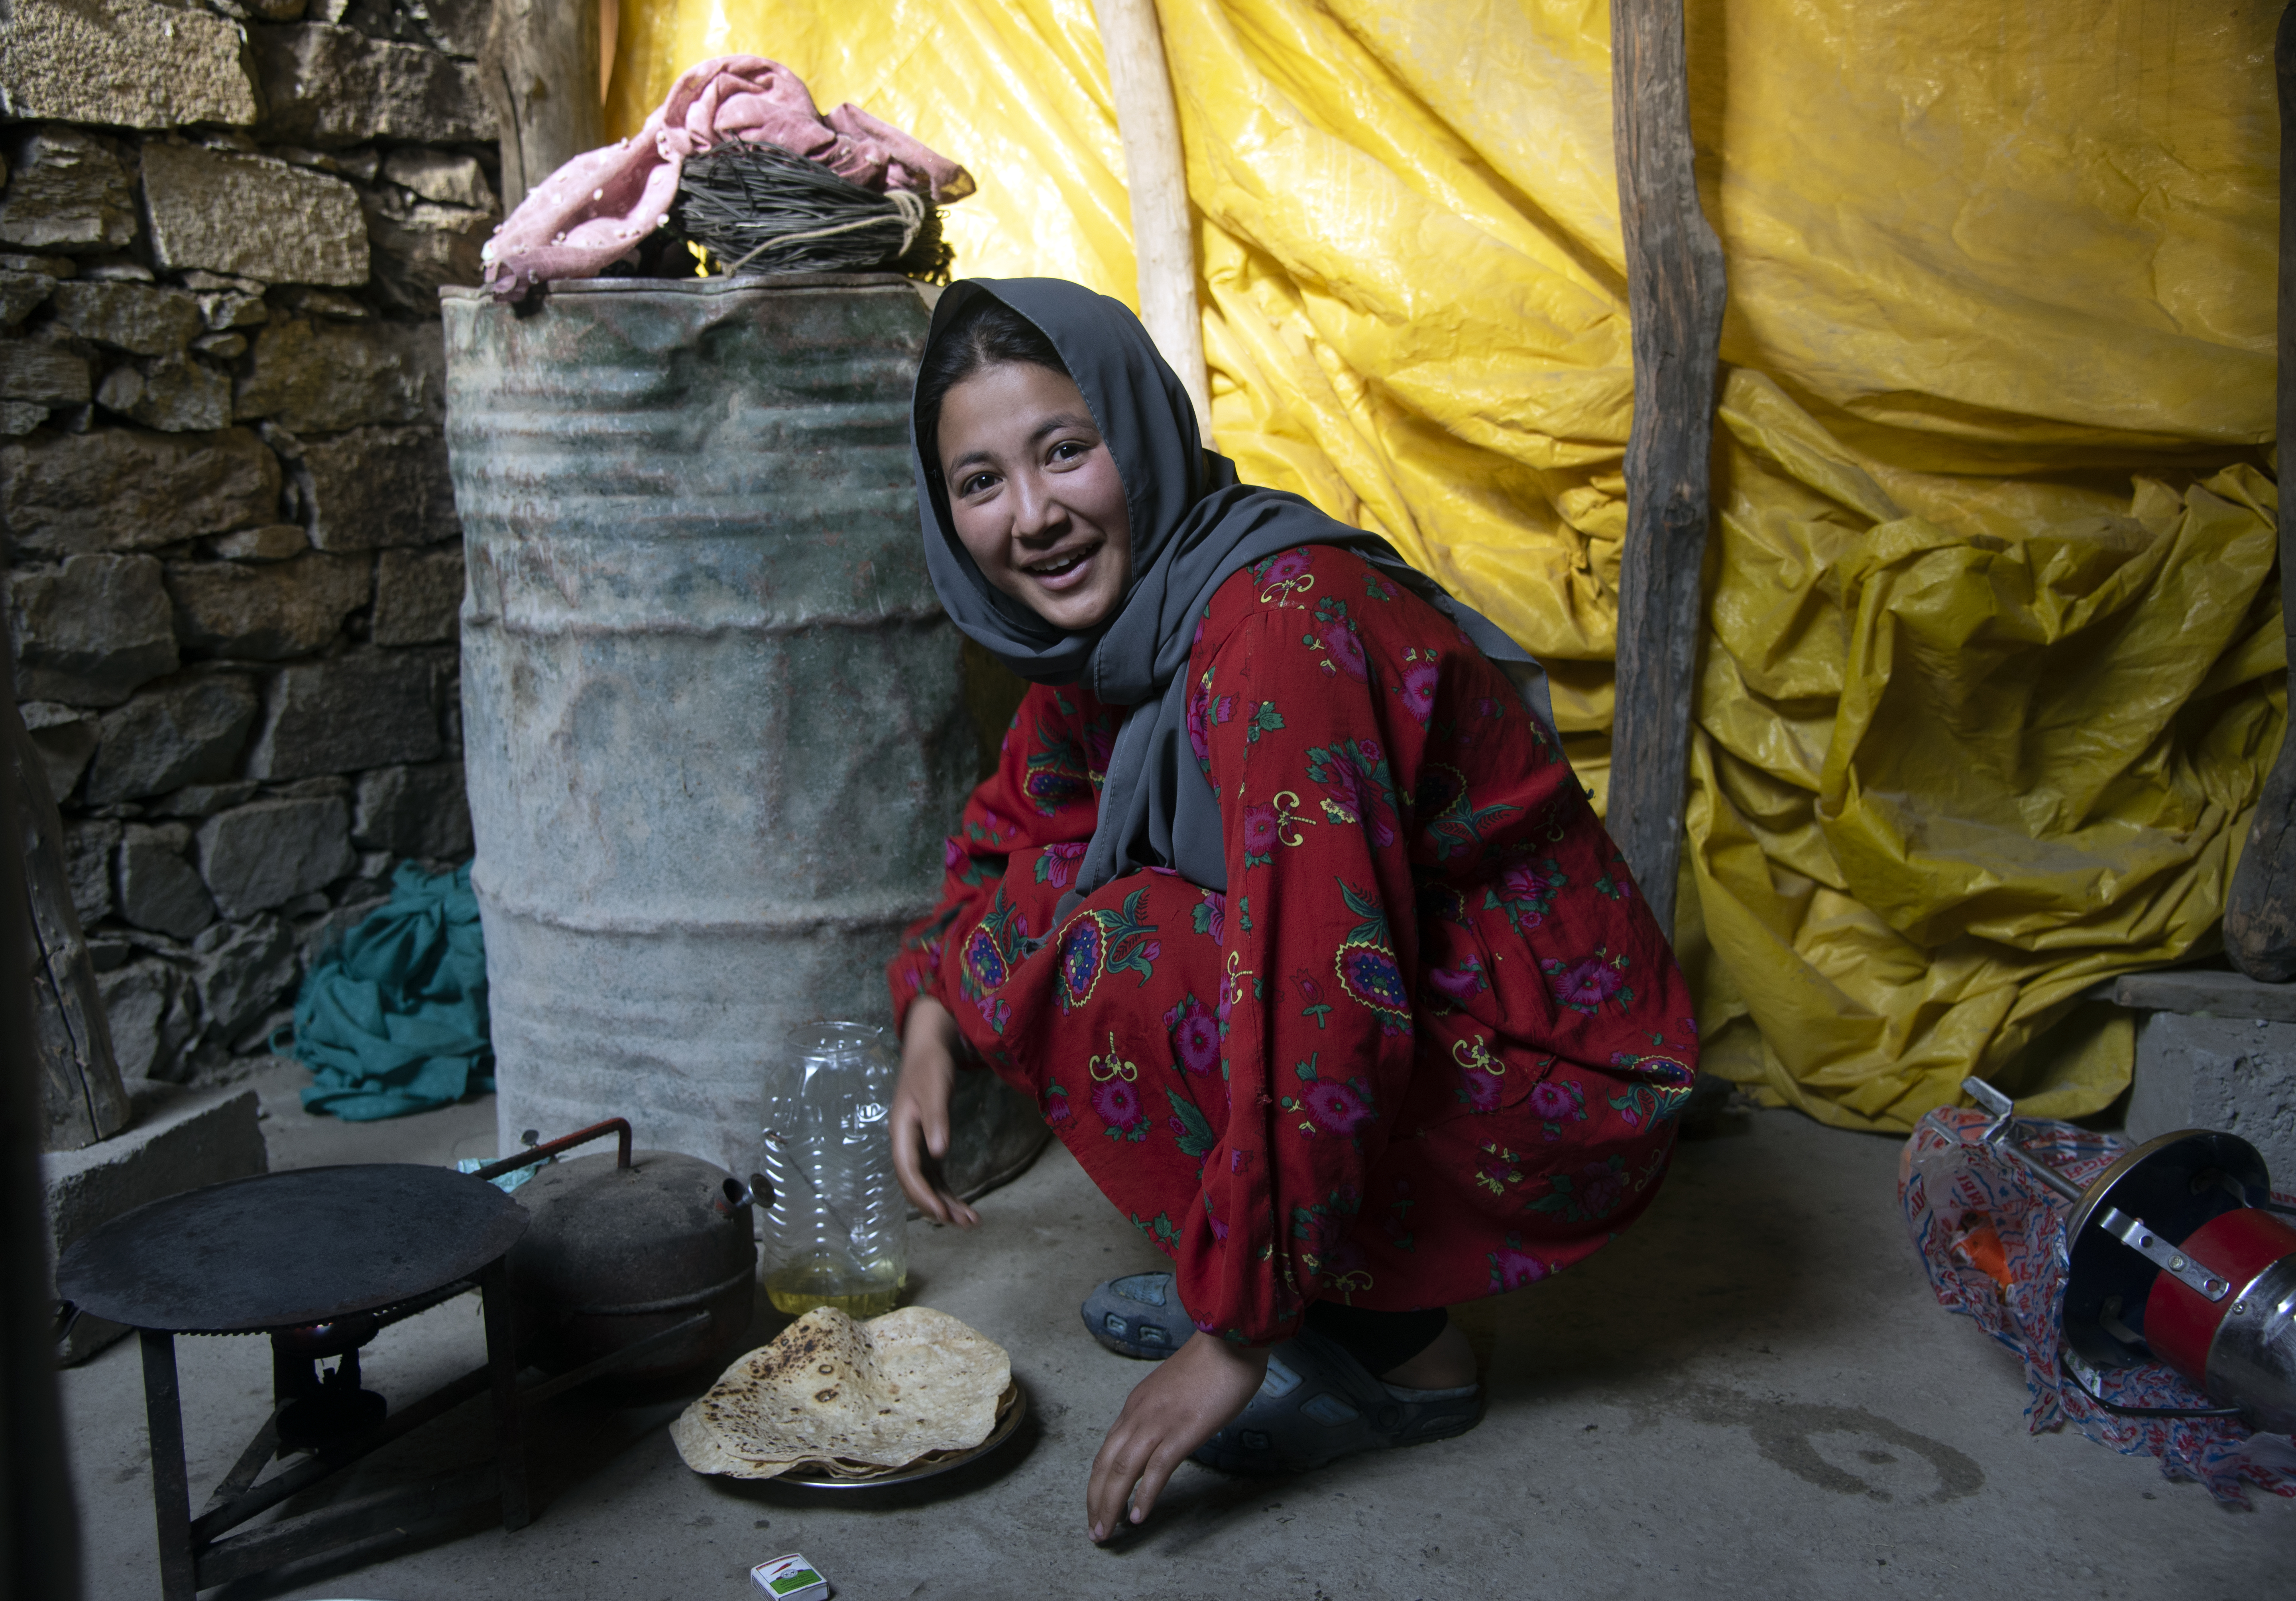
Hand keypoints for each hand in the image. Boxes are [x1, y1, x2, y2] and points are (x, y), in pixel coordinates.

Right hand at [890, 996, 977, 1226]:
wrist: (928, 1048)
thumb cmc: (930, 1066)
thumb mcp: (935, 1090)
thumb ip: (936, 1120)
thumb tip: (938, 1153)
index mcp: (901, 1132)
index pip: (908, 1171)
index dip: (923, 1195)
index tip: (942, 1214)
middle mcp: (905, 1143)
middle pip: (917, 1184)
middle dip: (937, 1207)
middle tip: (964, 1224)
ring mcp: (916, 1145)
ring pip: (927, 1183)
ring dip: (945, 1203)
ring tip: (970, 1222)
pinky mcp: (927, 1143)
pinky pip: (935, 1175)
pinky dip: (947, 1191)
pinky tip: (962, 1205)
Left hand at [1086, 1331, 1269, 1541]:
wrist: (1230, 1340)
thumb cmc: (1210, 1365)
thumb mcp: (1173, 1391)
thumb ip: (1160, 1414)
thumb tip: (1158, 1439)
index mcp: (1136, 1405)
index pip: (1106, 1451)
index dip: (1097, 1484)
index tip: (1096, 1508)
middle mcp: (1138, 1414)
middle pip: (1105, 1464)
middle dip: (1096, 1501)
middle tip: (1094, 1533)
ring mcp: (1159, 1422)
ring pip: (1122, 1469)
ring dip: (1110, 1505)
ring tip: (1106, 1533)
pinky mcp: (1182, 1431)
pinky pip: (1156, 1469)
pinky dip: (1144, 1495)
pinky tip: (1138, 1516)